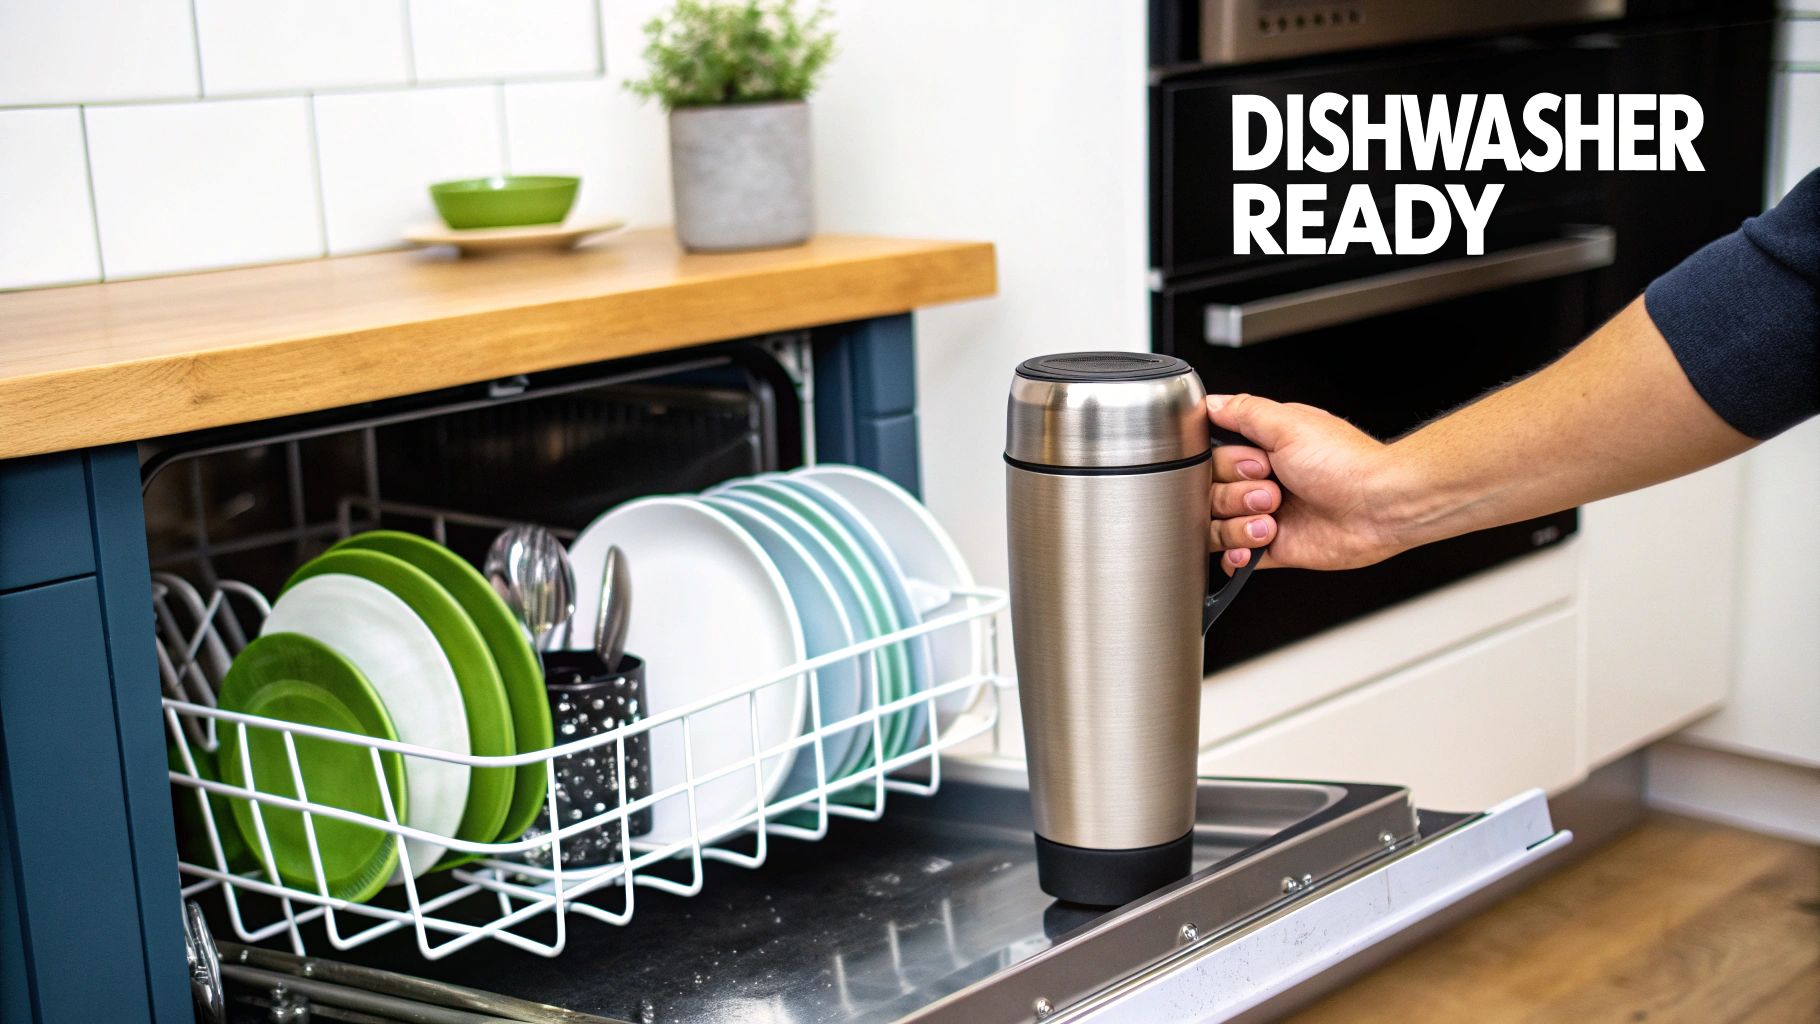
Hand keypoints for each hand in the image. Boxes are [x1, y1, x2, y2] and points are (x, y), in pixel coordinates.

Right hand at [1207, 394, 1402, 571]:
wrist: (1379, 507)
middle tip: (1272, 490)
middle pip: (1210, 493)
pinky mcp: (1273, 547)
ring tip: (1272, 519)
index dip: (1226, 464)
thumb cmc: (1346, 463)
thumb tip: (1212, 403)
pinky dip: (1237, 555)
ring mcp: (1265, 516)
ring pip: (1217, 526)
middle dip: (1236, 496)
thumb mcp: (1289, 423)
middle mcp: (1261, 481)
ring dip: (1238, 526)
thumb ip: (1244, 411)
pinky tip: (1255, 544)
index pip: (1212, 458)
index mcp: (1263, 448)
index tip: (1254, 462)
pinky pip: (1235, 558)